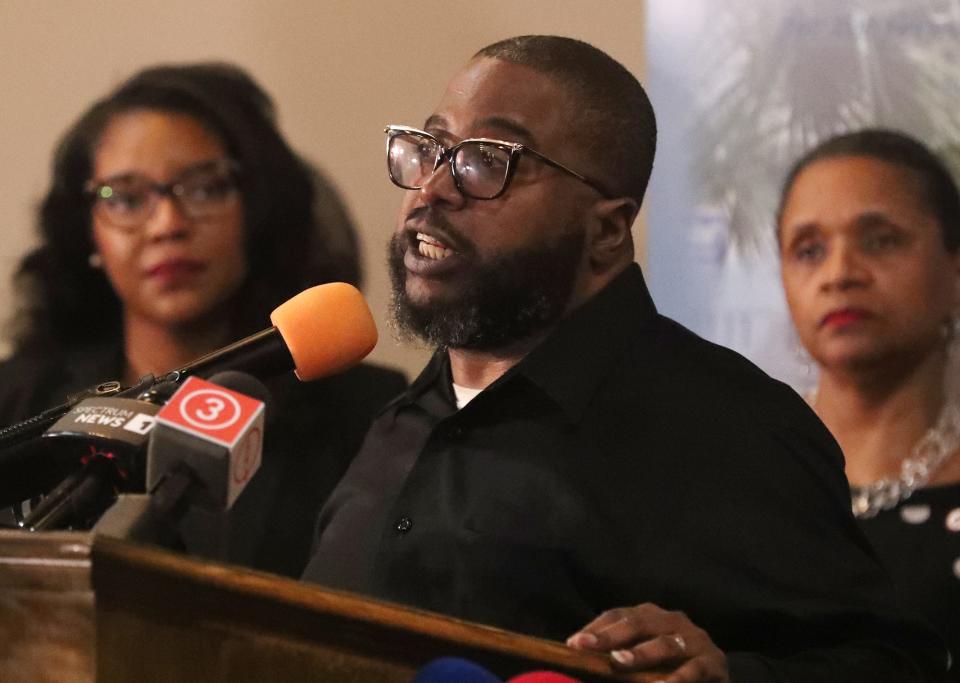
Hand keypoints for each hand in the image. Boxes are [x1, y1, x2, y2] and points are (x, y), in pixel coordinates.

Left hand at [566, 603, 728, 682]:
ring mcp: (694, 639)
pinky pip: (694, 669)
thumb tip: (576, 656)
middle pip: (638, 622)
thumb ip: (616, 656)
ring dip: (641, 654)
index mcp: (650, 616)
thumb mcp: (641, 662)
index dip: (595, 628)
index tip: (573, 644)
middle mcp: (672, 620)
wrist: (713, 681)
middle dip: (611, 636)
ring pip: (664, 643)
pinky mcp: (714, 661)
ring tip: (619, 663)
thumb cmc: (669, 670)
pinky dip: (677, 678)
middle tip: (588, 648)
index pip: (617, 615)